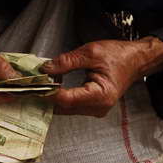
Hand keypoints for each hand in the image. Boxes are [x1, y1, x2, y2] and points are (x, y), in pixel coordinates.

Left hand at [40, 37, 162, 117]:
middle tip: (27, 86)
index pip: (67, 99)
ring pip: (66, 108)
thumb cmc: (117, 55)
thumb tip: (45, 68)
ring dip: (51, 98)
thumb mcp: (91, 52)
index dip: (48, 93)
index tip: (32, 84)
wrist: (135, 60)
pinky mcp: (93, 107)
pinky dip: (59, 97)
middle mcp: (99, 107)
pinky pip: (72, 105)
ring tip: (36, 85)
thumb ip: (67, 61)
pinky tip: (49, 87)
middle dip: (45, 97)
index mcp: (101, 95)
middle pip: (64, 107)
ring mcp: (96, 109)